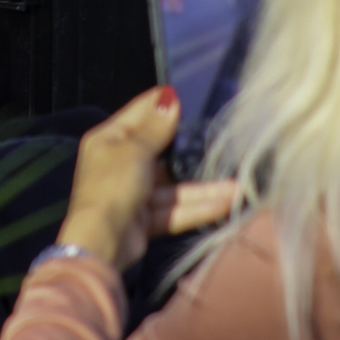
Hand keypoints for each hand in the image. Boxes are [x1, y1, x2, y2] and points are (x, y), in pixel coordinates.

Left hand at [56, 88, 238, 271]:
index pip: (141, 113)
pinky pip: (176, 209)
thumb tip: (170, 96)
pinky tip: (226, 204)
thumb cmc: (112, 186)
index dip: (165, 105)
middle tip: (224, 140)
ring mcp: (136, 192)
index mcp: (110, 139)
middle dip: (191, 150)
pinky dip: (199, 208)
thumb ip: (156, 128)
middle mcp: (122, 163)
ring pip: (175, 186)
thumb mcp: (135, 151)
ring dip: (205, 188)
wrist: (101, 243)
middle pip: (162, 152)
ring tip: (238, 186)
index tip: (193, 95)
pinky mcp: (147, 219)